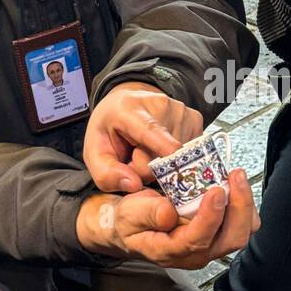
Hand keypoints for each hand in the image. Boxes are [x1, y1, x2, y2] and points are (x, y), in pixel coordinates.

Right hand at [75, 169, 258, 268]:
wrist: (131, 227)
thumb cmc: (130, 221)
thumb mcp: (128, 214)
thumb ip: (147, 214)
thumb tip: (169, 212)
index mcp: (171, 251)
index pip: (198, 240)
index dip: (210, 216)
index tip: (216, 190)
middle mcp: (196, 253)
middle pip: (231, 239)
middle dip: (240, 207)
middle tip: (235, 176)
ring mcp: (210, 245)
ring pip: (241, 231)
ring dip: (244, 203)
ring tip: (236, 176)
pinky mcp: (217, 234)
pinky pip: (241, 222)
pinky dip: (242, 202)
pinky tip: (233, 183)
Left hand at [84, 81, 202, 192]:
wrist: (126, 105)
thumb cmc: (110, 131)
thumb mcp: (95, 152)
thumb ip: (106, 173)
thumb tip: (134, 185)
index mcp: (129, 109)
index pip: (148, 129)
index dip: (161, 143)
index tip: (173, 152)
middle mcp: (161, 105)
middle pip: (162, 155)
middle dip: (148, 168)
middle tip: (134, 156)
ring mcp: (181, 111)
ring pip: (177, 157)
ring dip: (162, 162)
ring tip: (147, 148)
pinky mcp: (195, 119)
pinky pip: (189, 153)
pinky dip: (175, 156)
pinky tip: (162, 145)